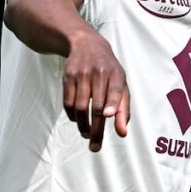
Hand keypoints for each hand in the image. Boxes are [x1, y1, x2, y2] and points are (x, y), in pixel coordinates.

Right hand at [62, 31, 129, 151]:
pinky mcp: (67, 77)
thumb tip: (122, 134)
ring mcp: (81, 75)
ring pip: (80, 107)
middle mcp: (99, 73)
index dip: (111, 103)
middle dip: (95, 129)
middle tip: (95, 147)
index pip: (115, 90)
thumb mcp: (121, 84)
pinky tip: (78, 121)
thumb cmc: (109, 71)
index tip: (106, 115)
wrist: (86, 44)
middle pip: (96, 106)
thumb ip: (123, 109)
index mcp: (116, 74)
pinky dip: (73, 116)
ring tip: (86, 135)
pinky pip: (68, 103)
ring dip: (83, 126)